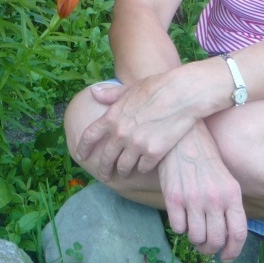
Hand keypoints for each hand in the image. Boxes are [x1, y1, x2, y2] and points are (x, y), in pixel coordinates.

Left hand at [75, 73, 198, 179]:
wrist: (181, 94)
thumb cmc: (157, 87)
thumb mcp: (130, 88)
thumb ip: (111, 95)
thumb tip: (93, 92)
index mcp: (112, 116)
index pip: (90, 136)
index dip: (83, 148)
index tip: (81, 156)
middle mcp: (120, 133)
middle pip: (105, 158)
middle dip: (104, 169)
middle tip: (105, 175)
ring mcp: (136, 145)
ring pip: (124, 167)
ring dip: (123, 171)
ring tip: (125, 173)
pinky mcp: (153, 153)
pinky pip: (143, 168)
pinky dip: (143, 168)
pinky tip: (145, 166)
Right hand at [159, 123, 247, 261]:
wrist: (184, 138)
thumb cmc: (206, 158)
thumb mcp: (226, 179)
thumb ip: (229, 205)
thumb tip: (227, 235)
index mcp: (232, 194)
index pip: (238, 233)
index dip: (233, 251)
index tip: (226, 256)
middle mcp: (214, 199)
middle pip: (215, 241)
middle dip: (210, 249)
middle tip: (206, 245)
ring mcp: (193, 199)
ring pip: (196, 238)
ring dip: (195, 238)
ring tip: (193, 227)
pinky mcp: (173, 198)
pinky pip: (178, 228)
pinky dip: (180, 227)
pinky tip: (181, 215)